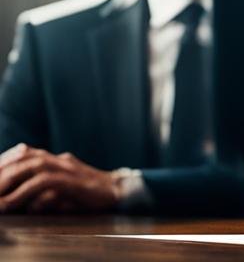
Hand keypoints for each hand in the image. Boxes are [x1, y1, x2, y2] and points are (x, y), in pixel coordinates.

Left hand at [0, 144, 118, 213]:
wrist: (117, 191)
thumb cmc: (86, 193)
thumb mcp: (61, 186)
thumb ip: (41, 186)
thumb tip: (20, 198)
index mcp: (55, 159)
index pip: (24, 152)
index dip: (4, 161)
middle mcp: (59, 160)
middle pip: (24, 157)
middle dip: (2, 171)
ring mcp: (68, 169)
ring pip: (33, 166)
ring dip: (9, 181)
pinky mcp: (74, 181)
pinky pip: (46, 182)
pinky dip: (25, 192)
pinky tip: (14, 204)